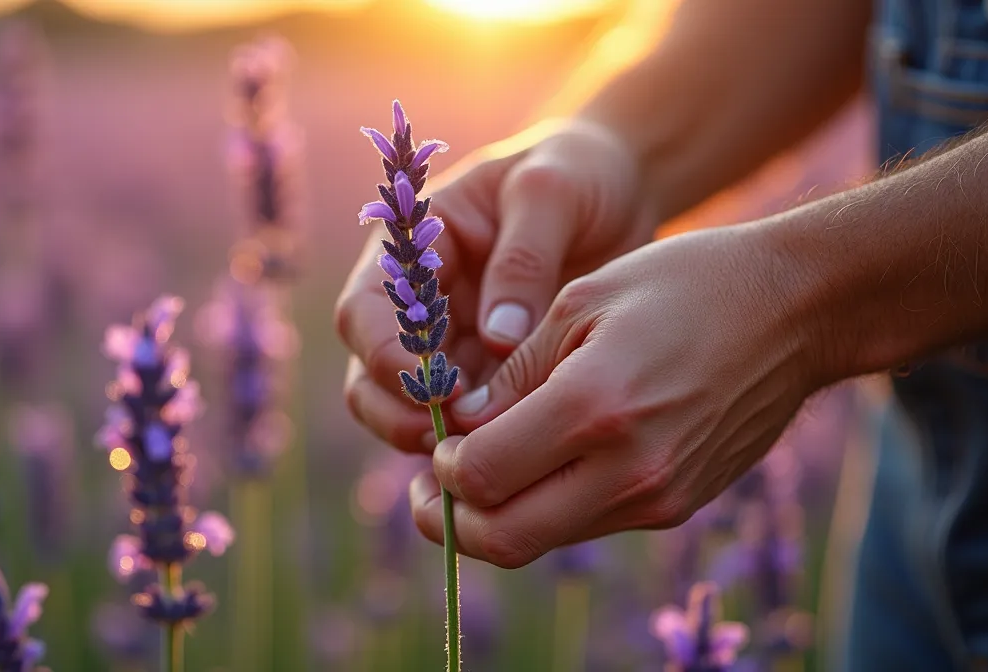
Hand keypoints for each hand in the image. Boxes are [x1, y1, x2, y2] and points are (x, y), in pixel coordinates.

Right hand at [336, 119, 658, 452]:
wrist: (621, 187)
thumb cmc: (575, 173)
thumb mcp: (551, 192)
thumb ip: (522, 259)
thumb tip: (497, 340)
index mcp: (412, 247)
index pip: (366, 311)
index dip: (386, 355)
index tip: (435, 387)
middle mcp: (417, 302)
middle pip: (371, 375)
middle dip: (399, 412)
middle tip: (452, 440)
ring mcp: (450, 343)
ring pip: (409, 409)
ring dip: (436, 438)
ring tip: (487, 454)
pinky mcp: (490, 374)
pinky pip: (468, 420)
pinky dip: (482, 442)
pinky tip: (517, 454)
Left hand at [409, 224, 828, 567]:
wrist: (795, 312)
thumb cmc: (684, 285)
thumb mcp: (584, 300)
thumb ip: (515, 372)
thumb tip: (462, 429)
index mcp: (595, 405)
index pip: (481, 476)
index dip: (442, 467)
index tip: (441, 440)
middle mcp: (628, 468)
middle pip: (504, 538)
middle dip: (452, 521)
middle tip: (432, 489)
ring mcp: (658, 497)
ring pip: (543, 540)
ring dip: (499, 517)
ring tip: (484, 468)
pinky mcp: (677, 506)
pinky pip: (589, 524)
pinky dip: (549, 507)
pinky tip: (545, 461)